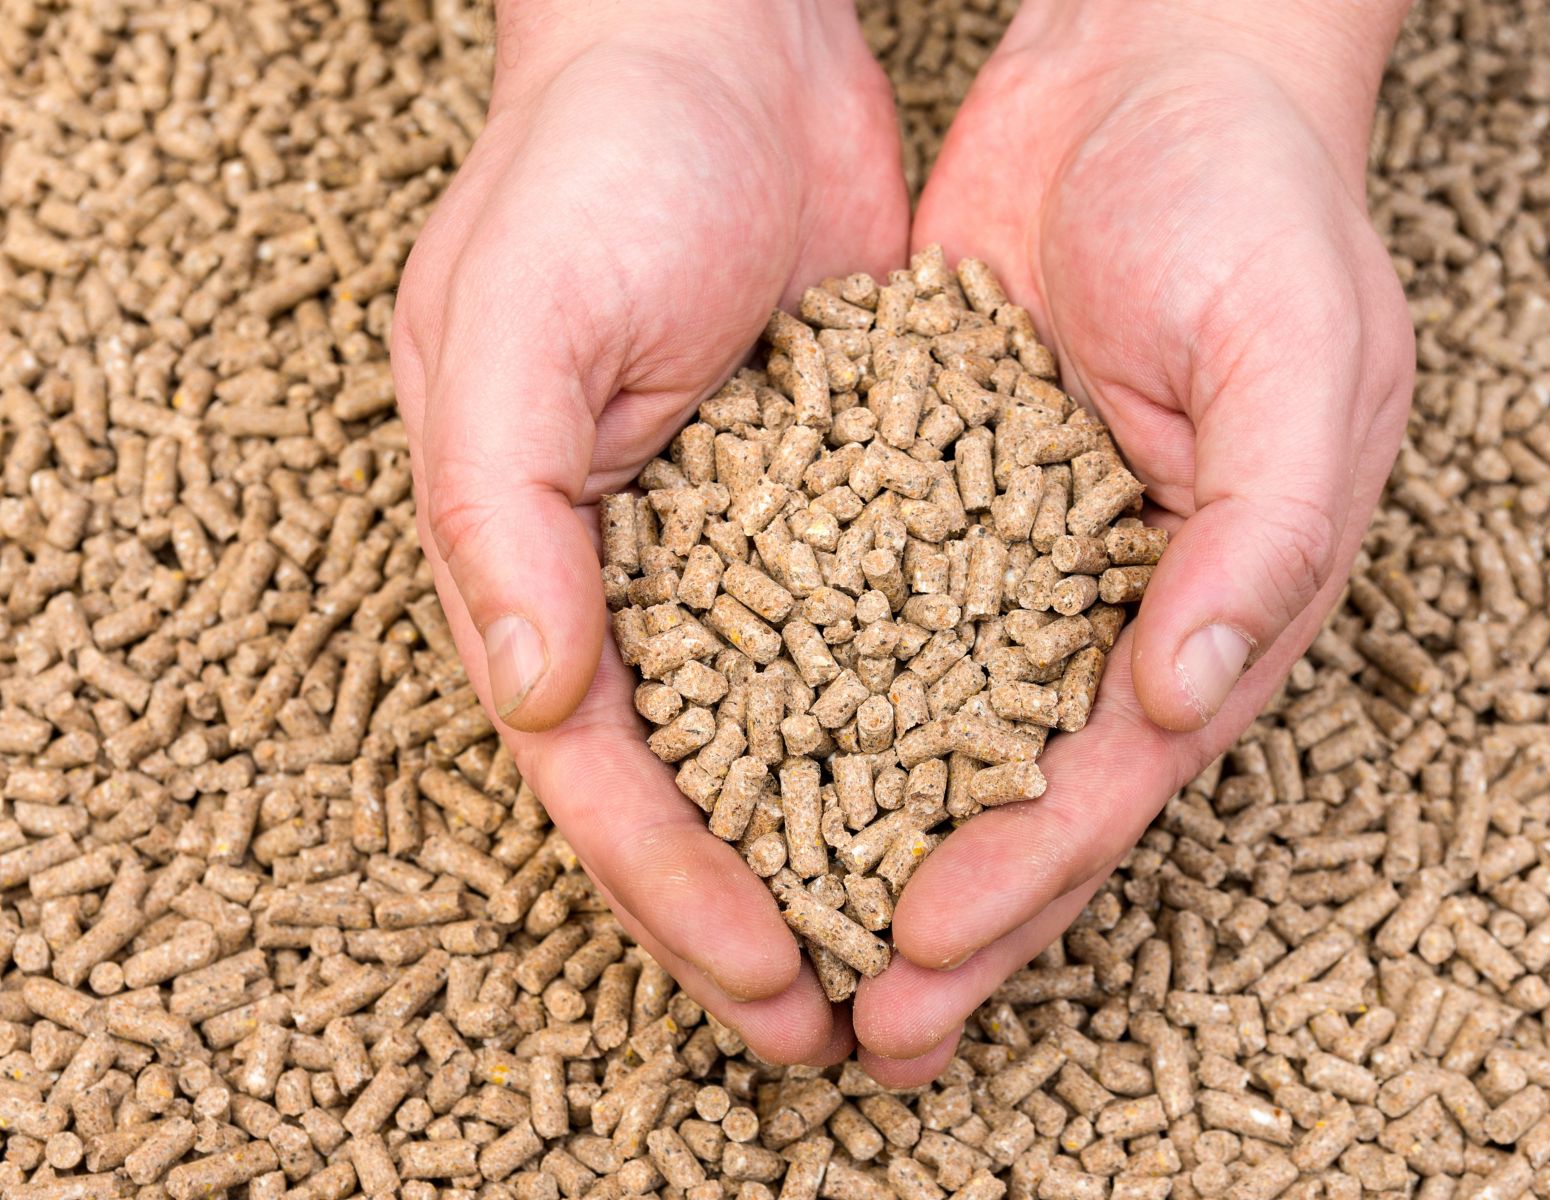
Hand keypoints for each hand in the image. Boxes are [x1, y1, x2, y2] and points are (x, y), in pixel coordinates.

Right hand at [392, 0, 908, 1063]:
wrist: (718, 41)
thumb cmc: (590, 166)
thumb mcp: (510, 322)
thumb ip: (500, 512)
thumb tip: (531, 697)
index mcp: (535, 558)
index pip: (599, 765)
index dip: (671, 885)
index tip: (761, 978)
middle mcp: (637, 573)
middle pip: (694, 785)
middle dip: (755, 911)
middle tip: (834, 1033)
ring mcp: (748, 540)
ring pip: (796, 733)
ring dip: (847, 848)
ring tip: (917, 952)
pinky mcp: (846, 492)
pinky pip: (887, 633)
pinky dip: (919, 722)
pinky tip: (981, 792)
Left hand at [851, 0, 1414, 1081]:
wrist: (1163, 64)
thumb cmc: (1259, 199)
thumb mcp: (1297, 353)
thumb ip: (1263, 529)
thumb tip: (1186, 696)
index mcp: (1221, 598)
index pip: (1112, 775)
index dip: (1022, 876)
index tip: (920, 951)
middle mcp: (1117, 599)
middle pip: (1018, 790)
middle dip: (945, 912)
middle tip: (858, 1029)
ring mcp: (1020, 548)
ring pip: (930, 724)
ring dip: (867, 835)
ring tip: (791, 940)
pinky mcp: (932, 483)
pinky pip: (868, 608)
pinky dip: (814, 690)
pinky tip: (745, 758)